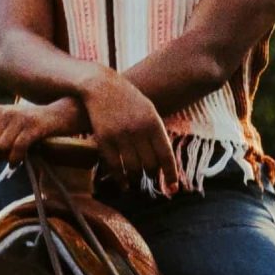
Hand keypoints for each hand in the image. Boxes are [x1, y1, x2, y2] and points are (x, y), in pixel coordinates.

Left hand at [0, 100, 86, 170]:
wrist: (62, 115)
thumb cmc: (34, 127)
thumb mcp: (11, 130)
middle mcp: (5, 112)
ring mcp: (19, 118)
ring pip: (2, 147)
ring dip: (5, 159)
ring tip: (11, 161)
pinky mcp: (33, 126)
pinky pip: (18, 147)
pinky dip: (15, 159)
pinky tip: (17, 164)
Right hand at [80, 72, 177, 187]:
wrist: (101, 86)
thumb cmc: (129, 100)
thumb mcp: (149, 111)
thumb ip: (157, 133)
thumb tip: (163, 160)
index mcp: (154, 124)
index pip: (166, 156)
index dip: (171, 175)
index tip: (173, 188)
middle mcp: (138, 131)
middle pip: (150, 164)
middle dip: (152, 177)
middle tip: (152, 181)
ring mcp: (120, 135)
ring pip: (133, 167)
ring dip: (136, 179)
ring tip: (137, 182)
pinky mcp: (104, 138)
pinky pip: (114, 165)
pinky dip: (119, 178)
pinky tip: (123, 184)